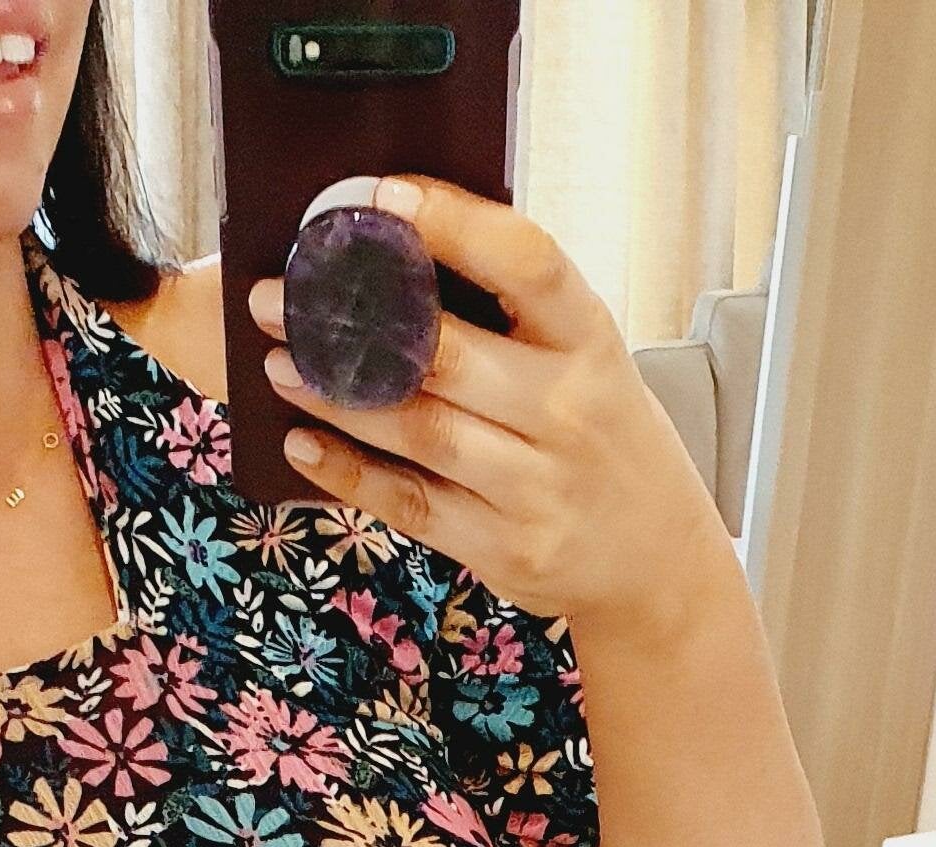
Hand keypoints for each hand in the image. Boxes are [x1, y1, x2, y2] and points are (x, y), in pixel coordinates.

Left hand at [251, 180, 711, 632]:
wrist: (656, 560)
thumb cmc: (603, 438)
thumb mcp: (590, 360)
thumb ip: (516, 315)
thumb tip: (399, 258)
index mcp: (591, 339)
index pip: (526, 261)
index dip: (454, 223)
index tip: (384, 198)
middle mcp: (567, 410)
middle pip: (446, 352)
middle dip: (350, 320)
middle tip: (281, 296)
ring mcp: (536, 486)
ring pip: (417, 429)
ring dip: (335, 395)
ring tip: (279, 363)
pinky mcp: (504, 548)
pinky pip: (410, 503)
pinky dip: (349, 472)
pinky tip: (304, 442)